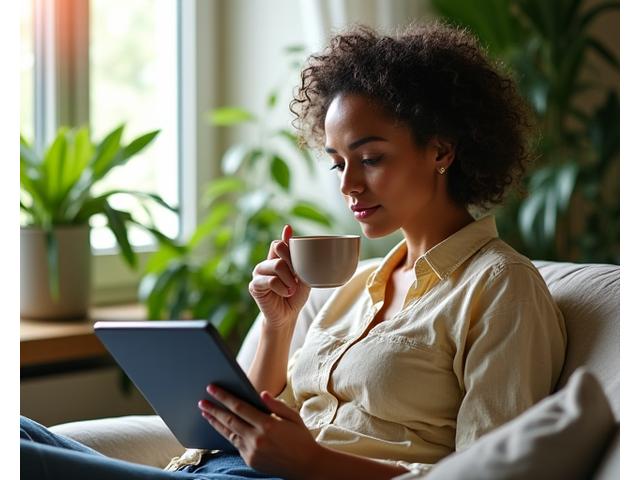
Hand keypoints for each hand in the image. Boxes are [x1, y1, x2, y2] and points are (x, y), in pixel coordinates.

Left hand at [198, 385, 320, 477]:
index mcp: (268, 425)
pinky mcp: (250, 460)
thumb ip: (276, 405)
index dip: (224, 397)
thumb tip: (261, 394)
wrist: (306, 466)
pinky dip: (226, 434)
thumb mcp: (293, 417)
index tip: (212, 388)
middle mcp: (257, 439)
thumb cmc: (301, 438)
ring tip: (205, 413)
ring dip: (215, 422)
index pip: (239, 407)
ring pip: (228, 433)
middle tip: (201, 401)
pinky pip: (235, 444)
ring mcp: (252, 451)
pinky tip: (220, 427)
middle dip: (214, 409)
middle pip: (229, 420)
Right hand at [248, 224, 309, 329]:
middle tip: (297, 278)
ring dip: (289, 279)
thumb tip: (305, 250)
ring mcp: (258, 273)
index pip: (279, 244)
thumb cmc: (294, 297)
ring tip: (292, 289)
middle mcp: (266, 263)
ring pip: (277, 265)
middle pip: (278, 248)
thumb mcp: (303, 279)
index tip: (288, 229)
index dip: (285, 237)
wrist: (286, 316)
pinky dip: (282, 288)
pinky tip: (285, 293)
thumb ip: (302, 264)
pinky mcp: (254, 285)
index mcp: (277, 260)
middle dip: (291, 261)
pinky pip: (271, 280)